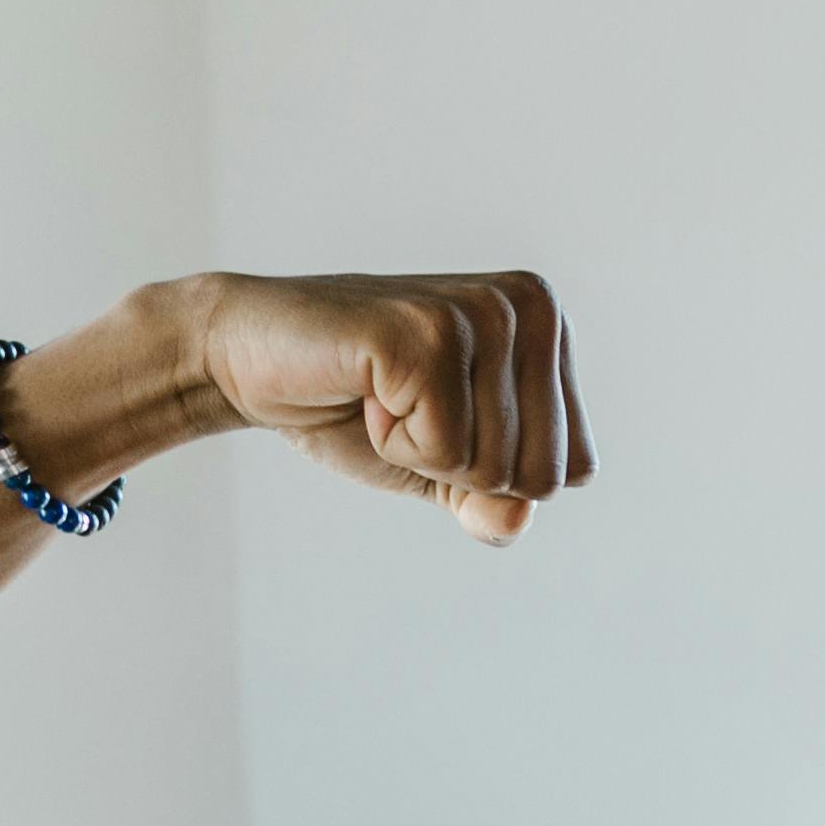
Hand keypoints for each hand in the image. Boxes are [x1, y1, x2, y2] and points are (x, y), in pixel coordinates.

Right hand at [170, 269, 593, 543]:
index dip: (494, 476)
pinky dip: (392, 441)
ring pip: (493, 465)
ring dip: (421, 451)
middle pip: (541, 474)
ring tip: (384, 395)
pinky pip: (442, 449)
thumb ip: (497, 504)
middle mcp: (529, 306)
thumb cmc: (357, 410)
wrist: (250, 362)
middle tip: (407, 410)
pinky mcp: (424, 332)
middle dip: (462, 469)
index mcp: (550, 329)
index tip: (439, 420)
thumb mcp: (447, 472)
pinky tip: (364, 390)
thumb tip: (516, 518)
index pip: (574, 468)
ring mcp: (479, 312)